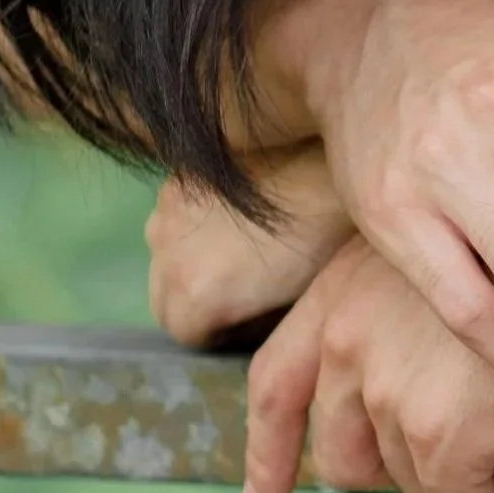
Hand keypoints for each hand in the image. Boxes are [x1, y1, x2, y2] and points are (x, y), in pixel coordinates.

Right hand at [147, 145, 351, 346]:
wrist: (329, 154)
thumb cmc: (324, 234)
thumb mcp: (292, 299)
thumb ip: (254, 323)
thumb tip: (250, 324)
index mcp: (195, 295)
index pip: (189, 338)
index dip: (222, 335)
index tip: (252, 321)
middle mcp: (165, 256)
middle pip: (166, 301)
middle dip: (198, 305)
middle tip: (244, 292)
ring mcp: (166, 211)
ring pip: (164, 258)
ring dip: (189, 264)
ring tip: (240, 250)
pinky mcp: (176, 176)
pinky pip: (173, 219)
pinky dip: (192, 227)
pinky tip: (233, 215)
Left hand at [245, 235, 493, 492]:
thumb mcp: (442, 250)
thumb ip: (400, 314)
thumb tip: (399, 401)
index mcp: (341, 290)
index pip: (275, 385)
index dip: (269, 454)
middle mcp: (347, 339)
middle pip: (345, 458)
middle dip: (401, 464)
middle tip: (471, 428)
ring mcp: (388, 388)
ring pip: (413, 485)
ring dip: (467, 466)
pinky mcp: (442, 433)